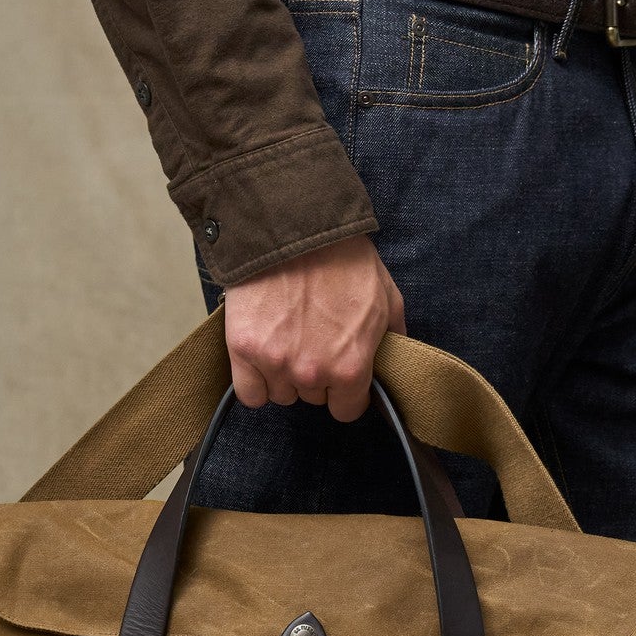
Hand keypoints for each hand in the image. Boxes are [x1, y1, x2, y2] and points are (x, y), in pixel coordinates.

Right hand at [223, 236, 405, 422]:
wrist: (293, 225)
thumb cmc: (343, 257)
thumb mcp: (386, 296)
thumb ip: (391, 338)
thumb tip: (392, 363)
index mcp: (351, 368)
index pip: (346, 410)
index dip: (345, 391)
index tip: (339, 370)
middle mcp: (312, 374)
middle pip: (313, 398)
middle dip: (315, 375)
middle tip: (312, 337)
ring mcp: (275, 363)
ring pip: (281, 394)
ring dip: (284, 375)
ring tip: (287, 336)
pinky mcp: (243, 350)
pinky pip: (250, 393)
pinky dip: (255, 380)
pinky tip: (262, 355)